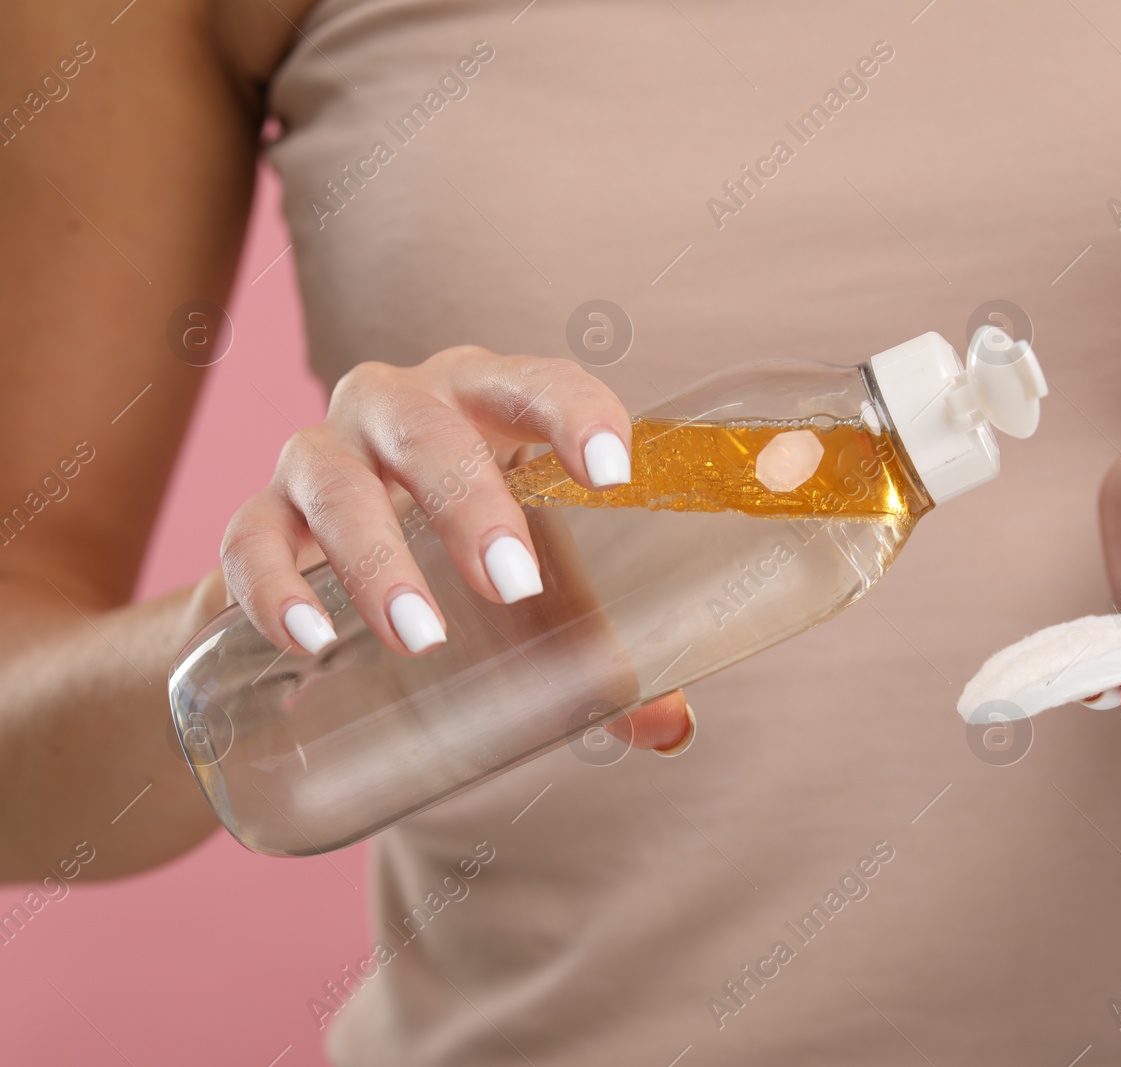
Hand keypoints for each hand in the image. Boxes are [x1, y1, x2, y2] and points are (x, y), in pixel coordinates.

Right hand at [220, 345, 691, 752]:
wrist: (334, 573)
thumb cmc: (467, 560)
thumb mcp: (540, 592)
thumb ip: (606, 654)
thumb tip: (670, 728)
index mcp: (489, 406)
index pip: (538, 384)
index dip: (576, 415)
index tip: (613, 475)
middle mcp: (400, 410)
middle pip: (429, 429)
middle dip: (470, 501)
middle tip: (512, 583)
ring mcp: (321, 457)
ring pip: (336, 480)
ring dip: (377, 557)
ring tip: (422, 634)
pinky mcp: (258, 517)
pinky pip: (250, 541)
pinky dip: (275, 587)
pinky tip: (308, 639)